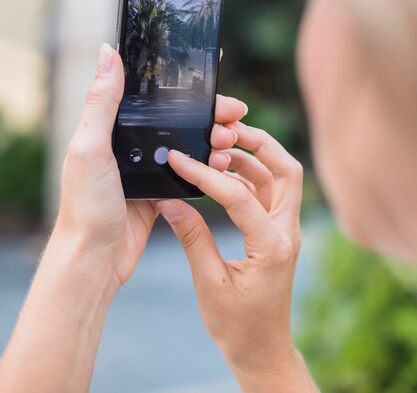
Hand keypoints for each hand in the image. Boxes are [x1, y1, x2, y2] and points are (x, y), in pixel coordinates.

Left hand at [56, 43, 246, 290]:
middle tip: (236, 112)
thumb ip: (102, 102)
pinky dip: (207, 166)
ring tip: (232, 140)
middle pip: (176, 119)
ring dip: (211, 139)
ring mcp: (145, 167)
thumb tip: (107, 52)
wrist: (94, 258)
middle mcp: (128, 143)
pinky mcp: (158, 190)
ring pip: (187, 144)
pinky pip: (189, 171)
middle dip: (208, 113)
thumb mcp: (90, 147)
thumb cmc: (85, 204)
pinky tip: (224, 163)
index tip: (210, 77)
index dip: (181, 84)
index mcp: (109, 128)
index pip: (150, 95)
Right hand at [156, 122, 312, 391]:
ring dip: (253, 156)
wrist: (262, 349)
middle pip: (287, 170)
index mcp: (272, 247)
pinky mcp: (275, 232)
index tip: (180, 159)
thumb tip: (171, 202)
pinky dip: (248, 176)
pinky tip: (222, 174)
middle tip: (226, 130)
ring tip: (219, 147)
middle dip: (259, 143)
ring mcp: (285, 230)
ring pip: (280, 177)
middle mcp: (286, 232)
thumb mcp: (210, 284)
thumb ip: (193, 239)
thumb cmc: (239, 326)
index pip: (240, 196)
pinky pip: (267, 193)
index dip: (206, 175)